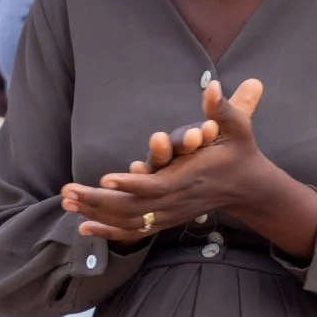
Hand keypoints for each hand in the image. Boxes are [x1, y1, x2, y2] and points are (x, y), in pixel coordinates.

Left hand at [61, 80, 264, 241]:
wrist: (250, 187)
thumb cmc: (240, 152)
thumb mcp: (237, 127)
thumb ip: (224, 109)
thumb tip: (213, 86)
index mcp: (190, 178)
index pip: (158, 186)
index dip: (131, 184)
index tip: (105, 179)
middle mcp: (177, 200)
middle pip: (134, 208)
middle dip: (99, 201)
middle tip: (68, 191)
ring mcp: (171, 213)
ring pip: (129, 222)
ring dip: (96, 214)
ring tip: (67, 202)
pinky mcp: (167, 219)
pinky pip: (135, 231)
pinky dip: (109, 231)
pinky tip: (84, 229)